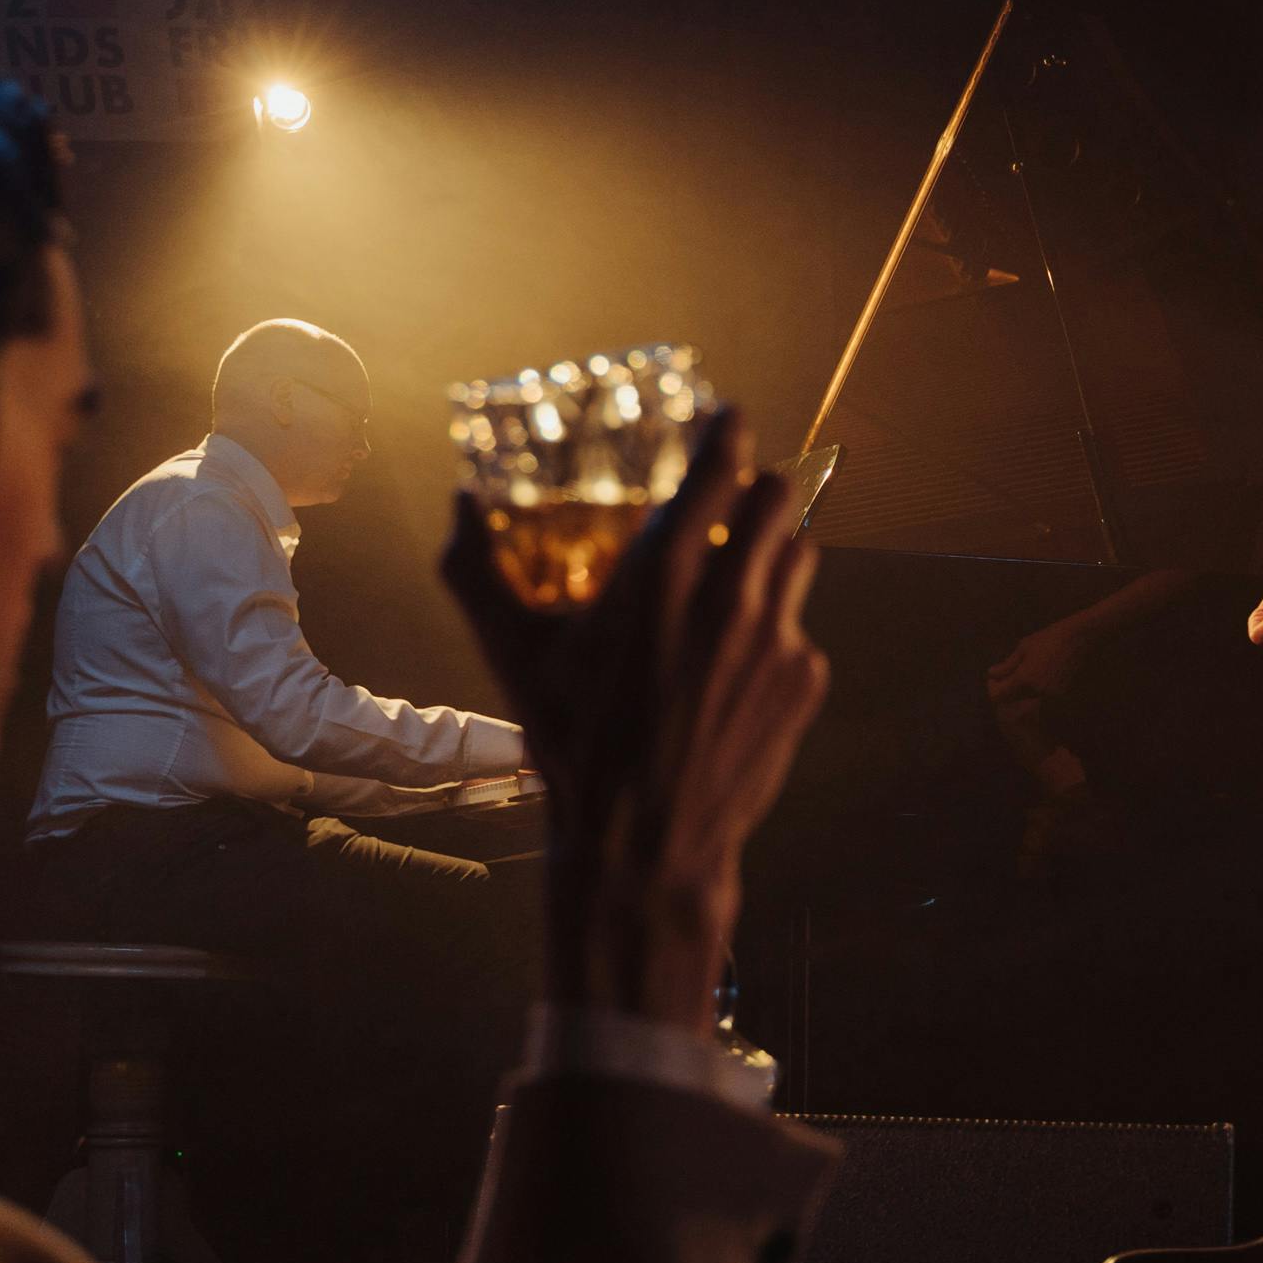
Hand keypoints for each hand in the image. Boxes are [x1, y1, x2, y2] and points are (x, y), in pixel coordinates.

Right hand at [441, 410, 829, 1031]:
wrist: (645, 841)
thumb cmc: (572, 742)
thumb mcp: (513, 654)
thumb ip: (476, 570)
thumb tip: (458, 504)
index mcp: (667, 572)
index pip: (723, 465)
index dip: (729, 433)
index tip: (727, 420)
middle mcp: (734, 595)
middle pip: (781, 498)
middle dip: (759, 489)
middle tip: (735, 501)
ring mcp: (779, 638)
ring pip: (799, 559)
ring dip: (771, 555)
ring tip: (732, 584)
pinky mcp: (805, 680)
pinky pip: (797, 629)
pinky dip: (770, 632)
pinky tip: (729, 667)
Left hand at [984, 621, 1087, 711]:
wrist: (1077, 638)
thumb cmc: (1048, 638)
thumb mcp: (1023, 648)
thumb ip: (1006, 665)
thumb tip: (991, 674)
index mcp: (1024, 679)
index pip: (998, 696)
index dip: (993, 688)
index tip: (995, 677)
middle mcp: (1036, 691)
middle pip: (1012, 698)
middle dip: (1006, 687)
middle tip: (1006, 672)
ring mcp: (1049, 694)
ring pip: (1026, 696)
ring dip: (1020, 686)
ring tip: (1024, 667)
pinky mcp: (1059, 692)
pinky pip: (1039, 693)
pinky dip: (1034, 685)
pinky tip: (1040, 669)